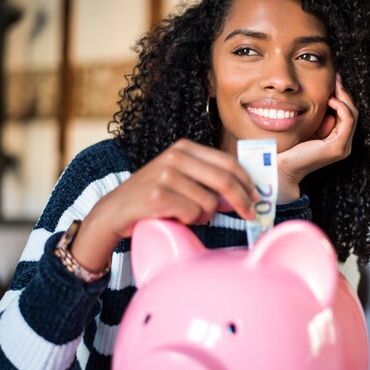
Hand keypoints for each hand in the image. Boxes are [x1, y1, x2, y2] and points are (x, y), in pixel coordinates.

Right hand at [70, 139, 257, 271]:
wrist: (114, 212)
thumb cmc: (155, 198)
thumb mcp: (181, 179)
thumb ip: (209, 182)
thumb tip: (244, 196)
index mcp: (184, 148)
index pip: (228, 163)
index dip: (247, 182)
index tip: (255, 198)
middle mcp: (175, 156)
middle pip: (224, 180)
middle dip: (242, 201)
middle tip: (249, 215)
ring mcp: (165, 175)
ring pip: (209, 203)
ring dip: (204, 216)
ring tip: (186, 215)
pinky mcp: (157, 196)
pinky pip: (192, 214)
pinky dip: (189, 222)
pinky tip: (173, 217)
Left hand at [277, 74, 358, 202]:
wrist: (284, 166)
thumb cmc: (291, 148)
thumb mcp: (308, 127)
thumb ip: (319, 117)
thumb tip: (325, 96)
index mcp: (338, 140)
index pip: (347, 114)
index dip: (343, 96)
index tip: (335, 81)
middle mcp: (343, 144)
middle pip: (353, 112)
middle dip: (345, 93)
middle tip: (337, 78)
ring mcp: (342, 147)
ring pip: (353, 115)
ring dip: (344, 97)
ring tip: (334, 86)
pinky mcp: (338, 147)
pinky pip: (348, 121)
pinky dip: (341, 107)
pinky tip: (331, 100)